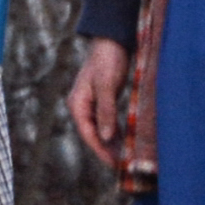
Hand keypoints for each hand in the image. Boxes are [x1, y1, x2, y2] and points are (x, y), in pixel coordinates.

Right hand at [63, 39, 130, 163]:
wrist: (112, 40)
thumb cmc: (108, 60)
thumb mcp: (107, 86)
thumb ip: (106, 111)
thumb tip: (106, 137)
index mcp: (78, 104)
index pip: (88, 133)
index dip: (101, 149)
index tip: (114, 163)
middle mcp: (82, 106)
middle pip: (93, 134)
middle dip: (107, 150)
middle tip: (123, 165)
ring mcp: (92, 104)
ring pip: (101, 129)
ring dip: (112, 143)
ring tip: (125, 157)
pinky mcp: (102, 100)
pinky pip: (107, 121)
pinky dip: (116, 132)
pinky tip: (126, 141)